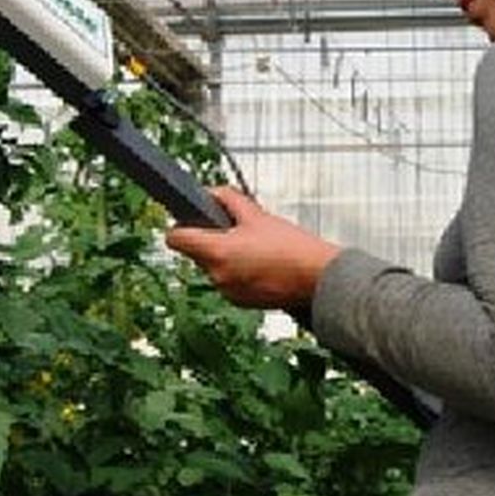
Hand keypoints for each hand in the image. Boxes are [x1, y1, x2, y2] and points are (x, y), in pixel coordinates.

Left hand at [164, 187, 340, 310]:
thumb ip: (228, 199)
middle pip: (197, 253)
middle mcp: (217, 276)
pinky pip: (228, 281)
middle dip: (212, 240)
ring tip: (256, 247)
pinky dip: (238, 272)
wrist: (318, 278)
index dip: (180, 227)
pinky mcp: (240, 302)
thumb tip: (211, 193)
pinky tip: (261, 264)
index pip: (176, 239)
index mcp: (217, 252)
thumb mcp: (257, 215)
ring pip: (214, 267)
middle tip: (237, 231)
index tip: (190, 221)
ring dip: (226, 256)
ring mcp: (228, 292)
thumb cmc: (292, 248)